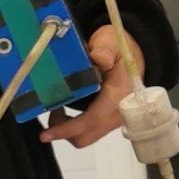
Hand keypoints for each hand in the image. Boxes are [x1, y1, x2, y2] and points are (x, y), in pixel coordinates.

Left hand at [40, 26, 143, 149]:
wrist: (132, 58)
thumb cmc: (118, 50)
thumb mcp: (111, 42)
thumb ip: (105, 49)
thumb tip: (98, 57)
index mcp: (119, 96)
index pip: (93, 119)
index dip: (68, 128)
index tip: (46, 133)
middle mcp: (118, 114)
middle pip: (87, 136)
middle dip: (63, 131)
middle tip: (51, 112)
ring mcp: (114, 120)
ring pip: (86, 136)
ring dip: (67, 129)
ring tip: (57, 109)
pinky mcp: (108, 123)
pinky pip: (88, 131)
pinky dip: (73, 126)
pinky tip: (65, 112)